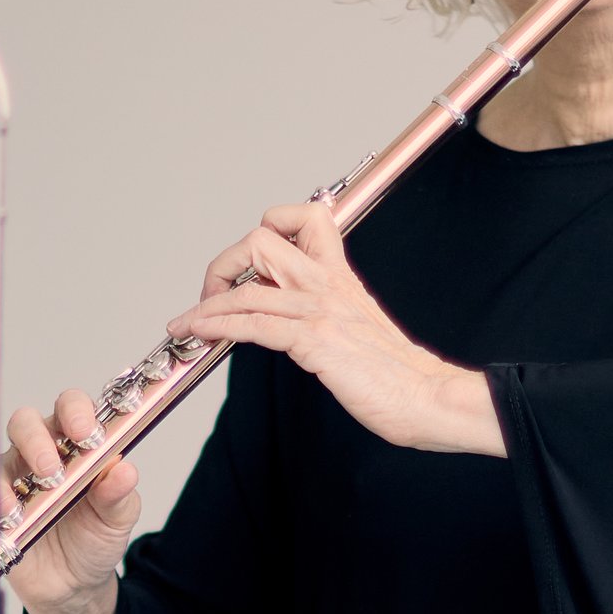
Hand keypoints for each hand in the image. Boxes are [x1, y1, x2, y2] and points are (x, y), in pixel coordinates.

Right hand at [1, 390, 137, 613]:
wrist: (74, 587)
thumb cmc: (94, 540)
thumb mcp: (116, 519)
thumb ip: (120, 495)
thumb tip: (125, 471)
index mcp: (76, 445)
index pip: (71, 409)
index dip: (76, 411)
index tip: (86, 432)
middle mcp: (41, 453)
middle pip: (26, 423)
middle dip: (38, 440)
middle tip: (53, 469)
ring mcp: (14, 479)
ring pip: (1, 455)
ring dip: (16, 470)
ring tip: (37, 490)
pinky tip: (11, 512)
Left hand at [172, 202, 504, 455]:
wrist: (426, 396)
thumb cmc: (396, 372)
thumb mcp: (358, 326)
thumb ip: (329, 312)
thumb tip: (295, 321)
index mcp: (339, 274)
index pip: (303, 217)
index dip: (265, 229)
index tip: (246, 266)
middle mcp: (327, 283)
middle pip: (260, 241)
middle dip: (223, 267)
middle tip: (211, 298)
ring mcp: (320, 309)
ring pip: (247, 287)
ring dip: (204, 306)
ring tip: (186, 324)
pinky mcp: (314, 340)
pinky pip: (252, 323)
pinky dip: (216, 326)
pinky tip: (200, 335)